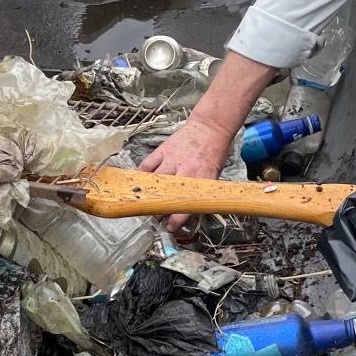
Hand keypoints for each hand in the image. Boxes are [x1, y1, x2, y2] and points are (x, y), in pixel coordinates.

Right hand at [138, 114, 237, 230]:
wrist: (210, 127)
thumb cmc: (214, 152)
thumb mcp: (214, 176)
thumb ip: (200, 192)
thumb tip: (189, 210)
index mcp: (201, 180)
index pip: (184, 206)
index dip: (175, 220)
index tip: (170, 227)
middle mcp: (185, 171)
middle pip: (165, 196)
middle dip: (159, 210)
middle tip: (157, 217)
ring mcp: (171, 160)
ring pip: (154, 182)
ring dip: (149, 196)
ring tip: (148, 203)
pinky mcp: (162, 150)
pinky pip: (146, 165)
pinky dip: (141, 176)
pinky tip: (140, 183)